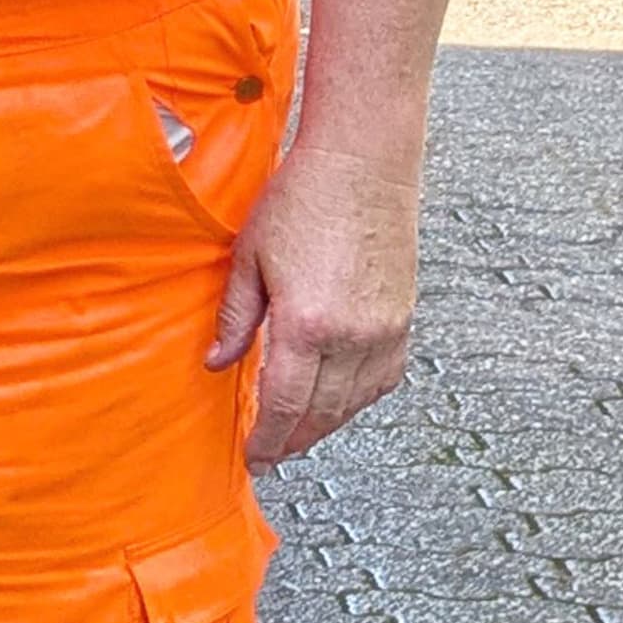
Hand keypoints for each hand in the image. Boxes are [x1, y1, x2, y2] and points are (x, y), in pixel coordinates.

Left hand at [210, 138, 421, 461]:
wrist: (362, 164)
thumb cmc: (300, 200)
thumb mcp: (248, 260)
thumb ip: (234, 319)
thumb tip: (217, 363)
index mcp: (307, 324)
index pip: (286, 404)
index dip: (267, 438)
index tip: (254, 457)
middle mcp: (354, 335)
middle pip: (323, 412)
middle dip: (294, 440)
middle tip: (270, 455)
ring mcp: (386, 329)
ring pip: (356, 401)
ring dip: (326, 425)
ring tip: (298, 435)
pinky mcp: (405, 319)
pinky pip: (384, 378)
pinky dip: (359, 398)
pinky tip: (339, 401)